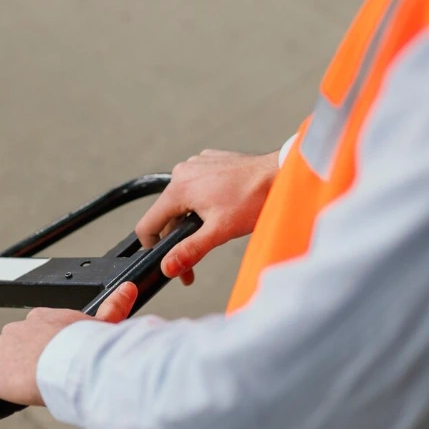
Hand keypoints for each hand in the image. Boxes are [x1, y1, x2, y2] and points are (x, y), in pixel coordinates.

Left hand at [0, 282, 139, 405]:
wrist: (68, 362)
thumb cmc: (87, 349)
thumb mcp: (104, 326)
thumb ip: (114, 309)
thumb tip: (131, 289)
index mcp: (43, 318)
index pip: (37, 330)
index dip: (42, 346)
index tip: (50, 357)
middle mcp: (18, 328)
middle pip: (14, 344)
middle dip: (22, 359)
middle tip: (37, 376)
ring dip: (4, 372)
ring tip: (19, 388)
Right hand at [137, 149, 279, 284]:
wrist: (280, 174)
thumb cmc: (254, 198)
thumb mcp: (220, 231)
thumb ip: (190, 250)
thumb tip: (168, 267)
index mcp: (179, 188)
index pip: (148, 224)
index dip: (153, 247)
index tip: (166, 260)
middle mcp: (183, 172)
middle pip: (166, 214)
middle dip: (178, 238)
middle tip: (194, 261)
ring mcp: (196, 164)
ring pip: (182, 200)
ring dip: (192, 220)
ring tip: (214, 232)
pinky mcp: (210, 161)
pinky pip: (197, 186)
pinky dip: (203, 202)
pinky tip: (222, 211)